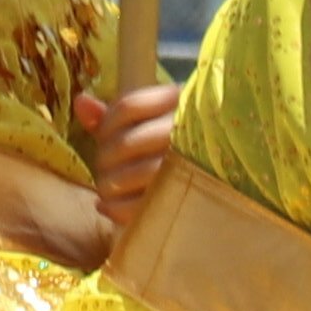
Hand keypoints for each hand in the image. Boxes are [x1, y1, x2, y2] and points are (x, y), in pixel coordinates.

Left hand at [79, 83, 183, 265]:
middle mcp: (190, 131)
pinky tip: (107, 207)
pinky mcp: (190, 199)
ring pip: (137, 172)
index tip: (102, 139)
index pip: (129, 106)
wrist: (229, 188)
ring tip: (106, 189)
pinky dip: (117, 208)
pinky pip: (145, 204)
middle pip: (128, 142)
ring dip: (109, 184)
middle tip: (103, 169)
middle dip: (105, 159)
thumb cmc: (176, 149)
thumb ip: (113, 117)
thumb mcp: (148, 125)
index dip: (106, 125)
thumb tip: (82, 102)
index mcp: (181, 103)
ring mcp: (194, 166)